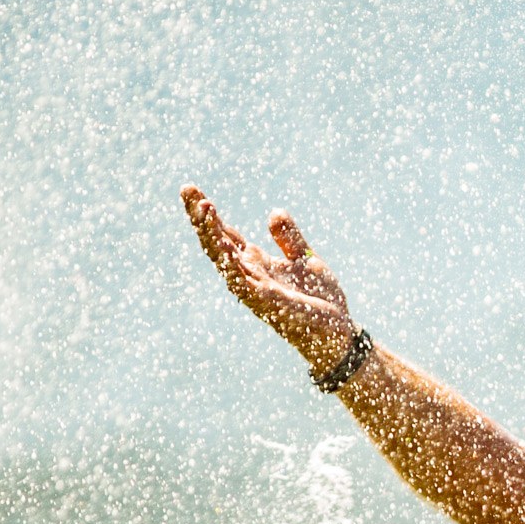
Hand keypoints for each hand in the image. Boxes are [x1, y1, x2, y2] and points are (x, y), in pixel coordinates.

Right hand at [183, 187, 359, 372]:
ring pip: (224, 260)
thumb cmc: (320, 300)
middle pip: (217, 243)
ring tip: (203, 209)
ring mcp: (255, 289)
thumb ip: (289, 238)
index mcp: (257, 263)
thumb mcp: (305, 259)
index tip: (192, 190)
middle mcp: (250, 274)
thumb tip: (274, 212)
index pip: (226, 235)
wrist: (337, 333)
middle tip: (187, 190)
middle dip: (201, 218)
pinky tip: (223, 249)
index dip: (208, 215)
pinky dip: (231, 267)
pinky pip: (243, 284)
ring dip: (211, 236)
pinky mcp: (266, 303)